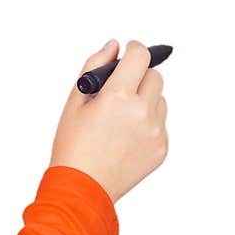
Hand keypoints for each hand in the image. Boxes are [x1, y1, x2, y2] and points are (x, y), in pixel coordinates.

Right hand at [49, 39, 168, 203]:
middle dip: (139, 76)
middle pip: (155, 76)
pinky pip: (160, 123)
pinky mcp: (161, 149)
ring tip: (120, 119)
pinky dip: (147, 123)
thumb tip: (113, 46)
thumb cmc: (73, 145)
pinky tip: (125, 137)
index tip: (129, 52)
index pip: (140, 56)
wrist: (81, 188)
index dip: (134, 49)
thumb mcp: (74, 101)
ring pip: (160, 100)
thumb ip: (95, 66)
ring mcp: (155, 132)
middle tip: (120, 90)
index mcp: (118, 96)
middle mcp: (142, 112)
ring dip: (145, 100)